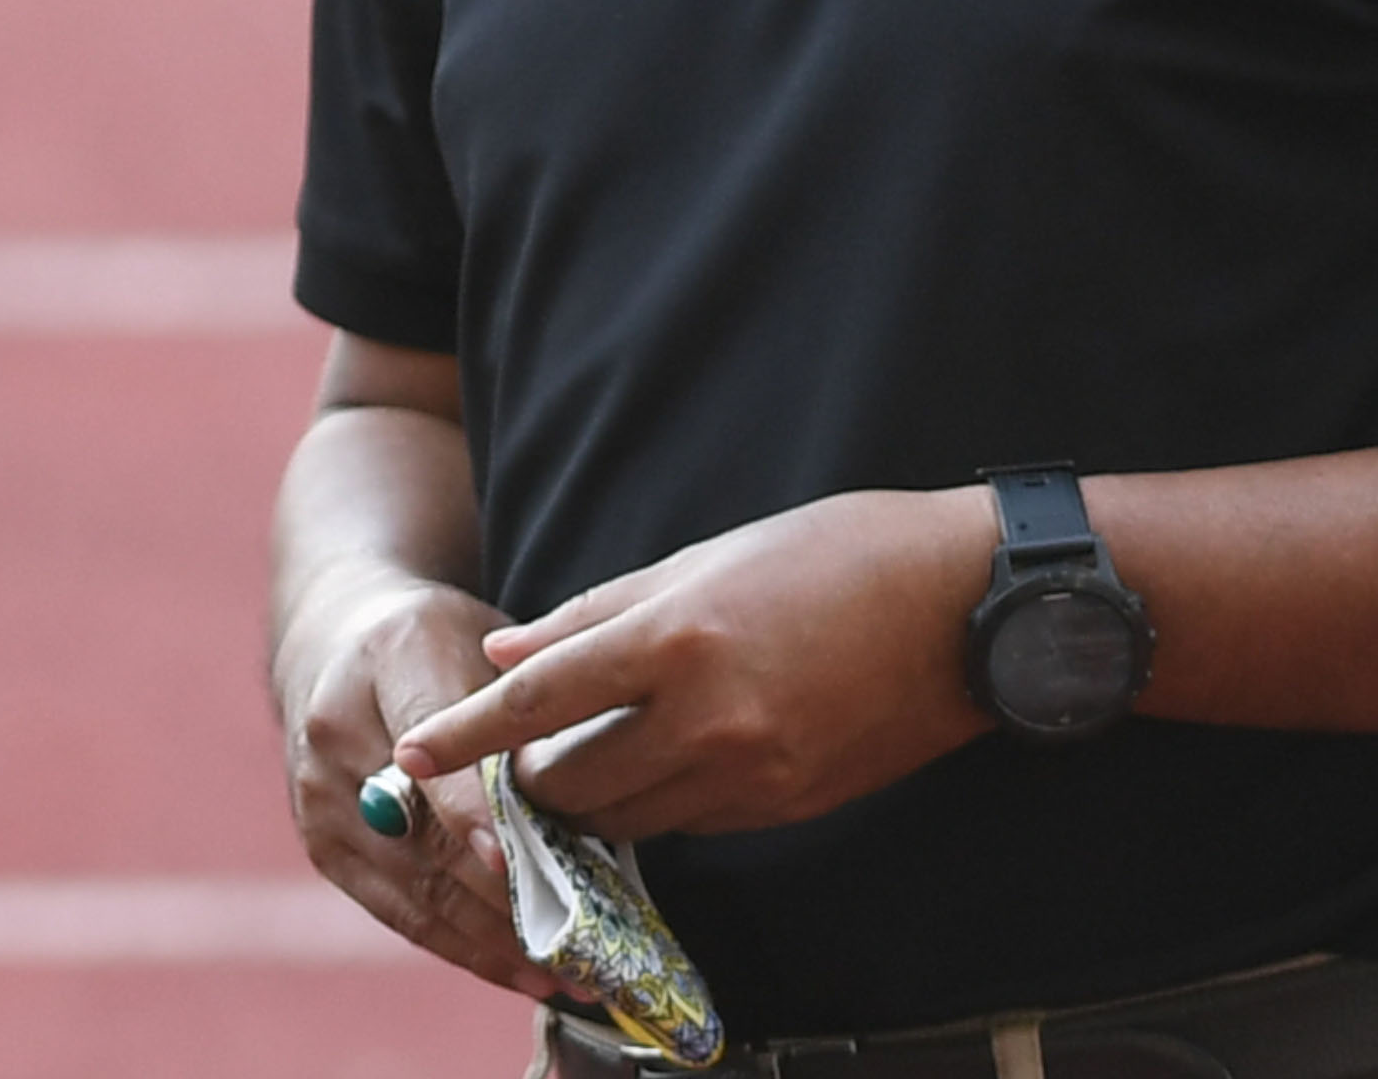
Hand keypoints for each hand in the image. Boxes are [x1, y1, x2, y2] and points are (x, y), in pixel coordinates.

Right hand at [277, 567, 562, 996]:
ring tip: (569, 976)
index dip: (466, 809)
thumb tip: (588, 797)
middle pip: (423, 836)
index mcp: (388, 661)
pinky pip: (401, 912)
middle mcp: (336, 734)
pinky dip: (465, 948)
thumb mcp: (481, 640)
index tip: (511, 857)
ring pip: (415, 889)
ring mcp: (319, 799)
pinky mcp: (323, 849)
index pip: (430, 746)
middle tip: (581, 942)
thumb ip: (520, 711)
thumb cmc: (435, 642)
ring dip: (494, 942)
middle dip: (504, 898)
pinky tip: (522, 973)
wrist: (338, 640)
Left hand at [395, 485, 995, 845]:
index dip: (468, 734)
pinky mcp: (787, 809)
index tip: (412, 756)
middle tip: (516, 756)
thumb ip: (600, 613)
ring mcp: (752, 775)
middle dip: (533, 780)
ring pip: (629, 818)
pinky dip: (659, 803)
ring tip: (581, 763)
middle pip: (575, 784)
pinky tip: (663, 765)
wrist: (966, 610)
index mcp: (680, 638)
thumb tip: (508, 653)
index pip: (541, 702)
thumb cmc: (841, 552)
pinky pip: (690, 824)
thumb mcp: (711, 558)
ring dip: (593, 800)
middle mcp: (709, 720)